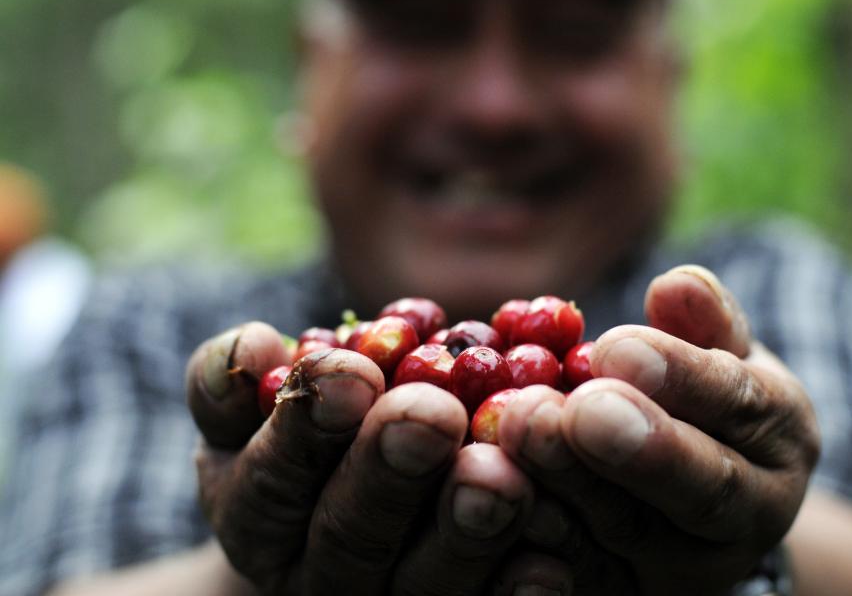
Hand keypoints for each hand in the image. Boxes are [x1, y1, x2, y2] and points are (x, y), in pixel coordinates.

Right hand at [186, 323, 536, 594]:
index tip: (350, 371)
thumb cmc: (307, 436)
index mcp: (258, 518)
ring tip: (500, 475)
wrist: (362, 508)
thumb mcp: (252, 408)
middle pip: (351, 534)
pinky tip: (550, 560)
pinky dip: (518, 589)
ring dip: (464, 530)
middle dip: (390, 469)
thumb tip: (251, 345)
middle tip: (432, 413)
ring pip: (426, 583)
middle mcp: (319, 578)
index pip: (269, 479)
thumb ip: (237, 377)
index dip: (304, 428)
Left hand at [498, 265, 821, 593]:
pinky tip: (491, 491)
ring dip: (566, 487)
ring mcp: (684, 569)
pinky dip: (537, 541)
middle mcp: (746, 519)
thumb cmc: (707, 405)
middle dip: (627, 450)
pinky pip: (580, 573)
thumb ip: (704, 325)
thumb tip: (677, 283)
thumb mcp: (724, 357)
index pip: (740, 406)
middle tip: (563, 409)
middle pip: (696, 490)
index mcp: (777, 441)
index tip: (615, 348)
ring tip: (510, 432)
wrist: (703, 500)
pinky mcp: (624, 591)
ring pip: (628, 536)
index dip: (681, 378)